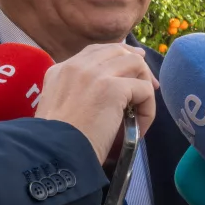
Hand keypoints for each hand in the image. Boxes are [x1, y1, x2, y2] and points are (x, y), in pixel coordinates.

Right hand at [35, 44, 157, 164]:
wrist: (55, 155)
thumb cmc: (56, 144)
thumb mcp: (56, 109)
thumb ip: (74, 94)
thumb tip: (106, 95)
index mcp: (60, 70)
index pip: (96, 52)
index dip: (118, 57)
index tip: (132, 71)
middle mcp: (76, 66)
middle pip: (118, 50)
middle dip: (138, 64)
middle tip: (150, 85)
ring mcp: (95, 74)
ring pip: (136, 64)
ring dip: (146, 86)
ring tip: (142, 111)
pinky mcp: (113, 88)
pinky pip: (145, 89)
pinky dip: (148, 109)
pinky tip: (140, 127)